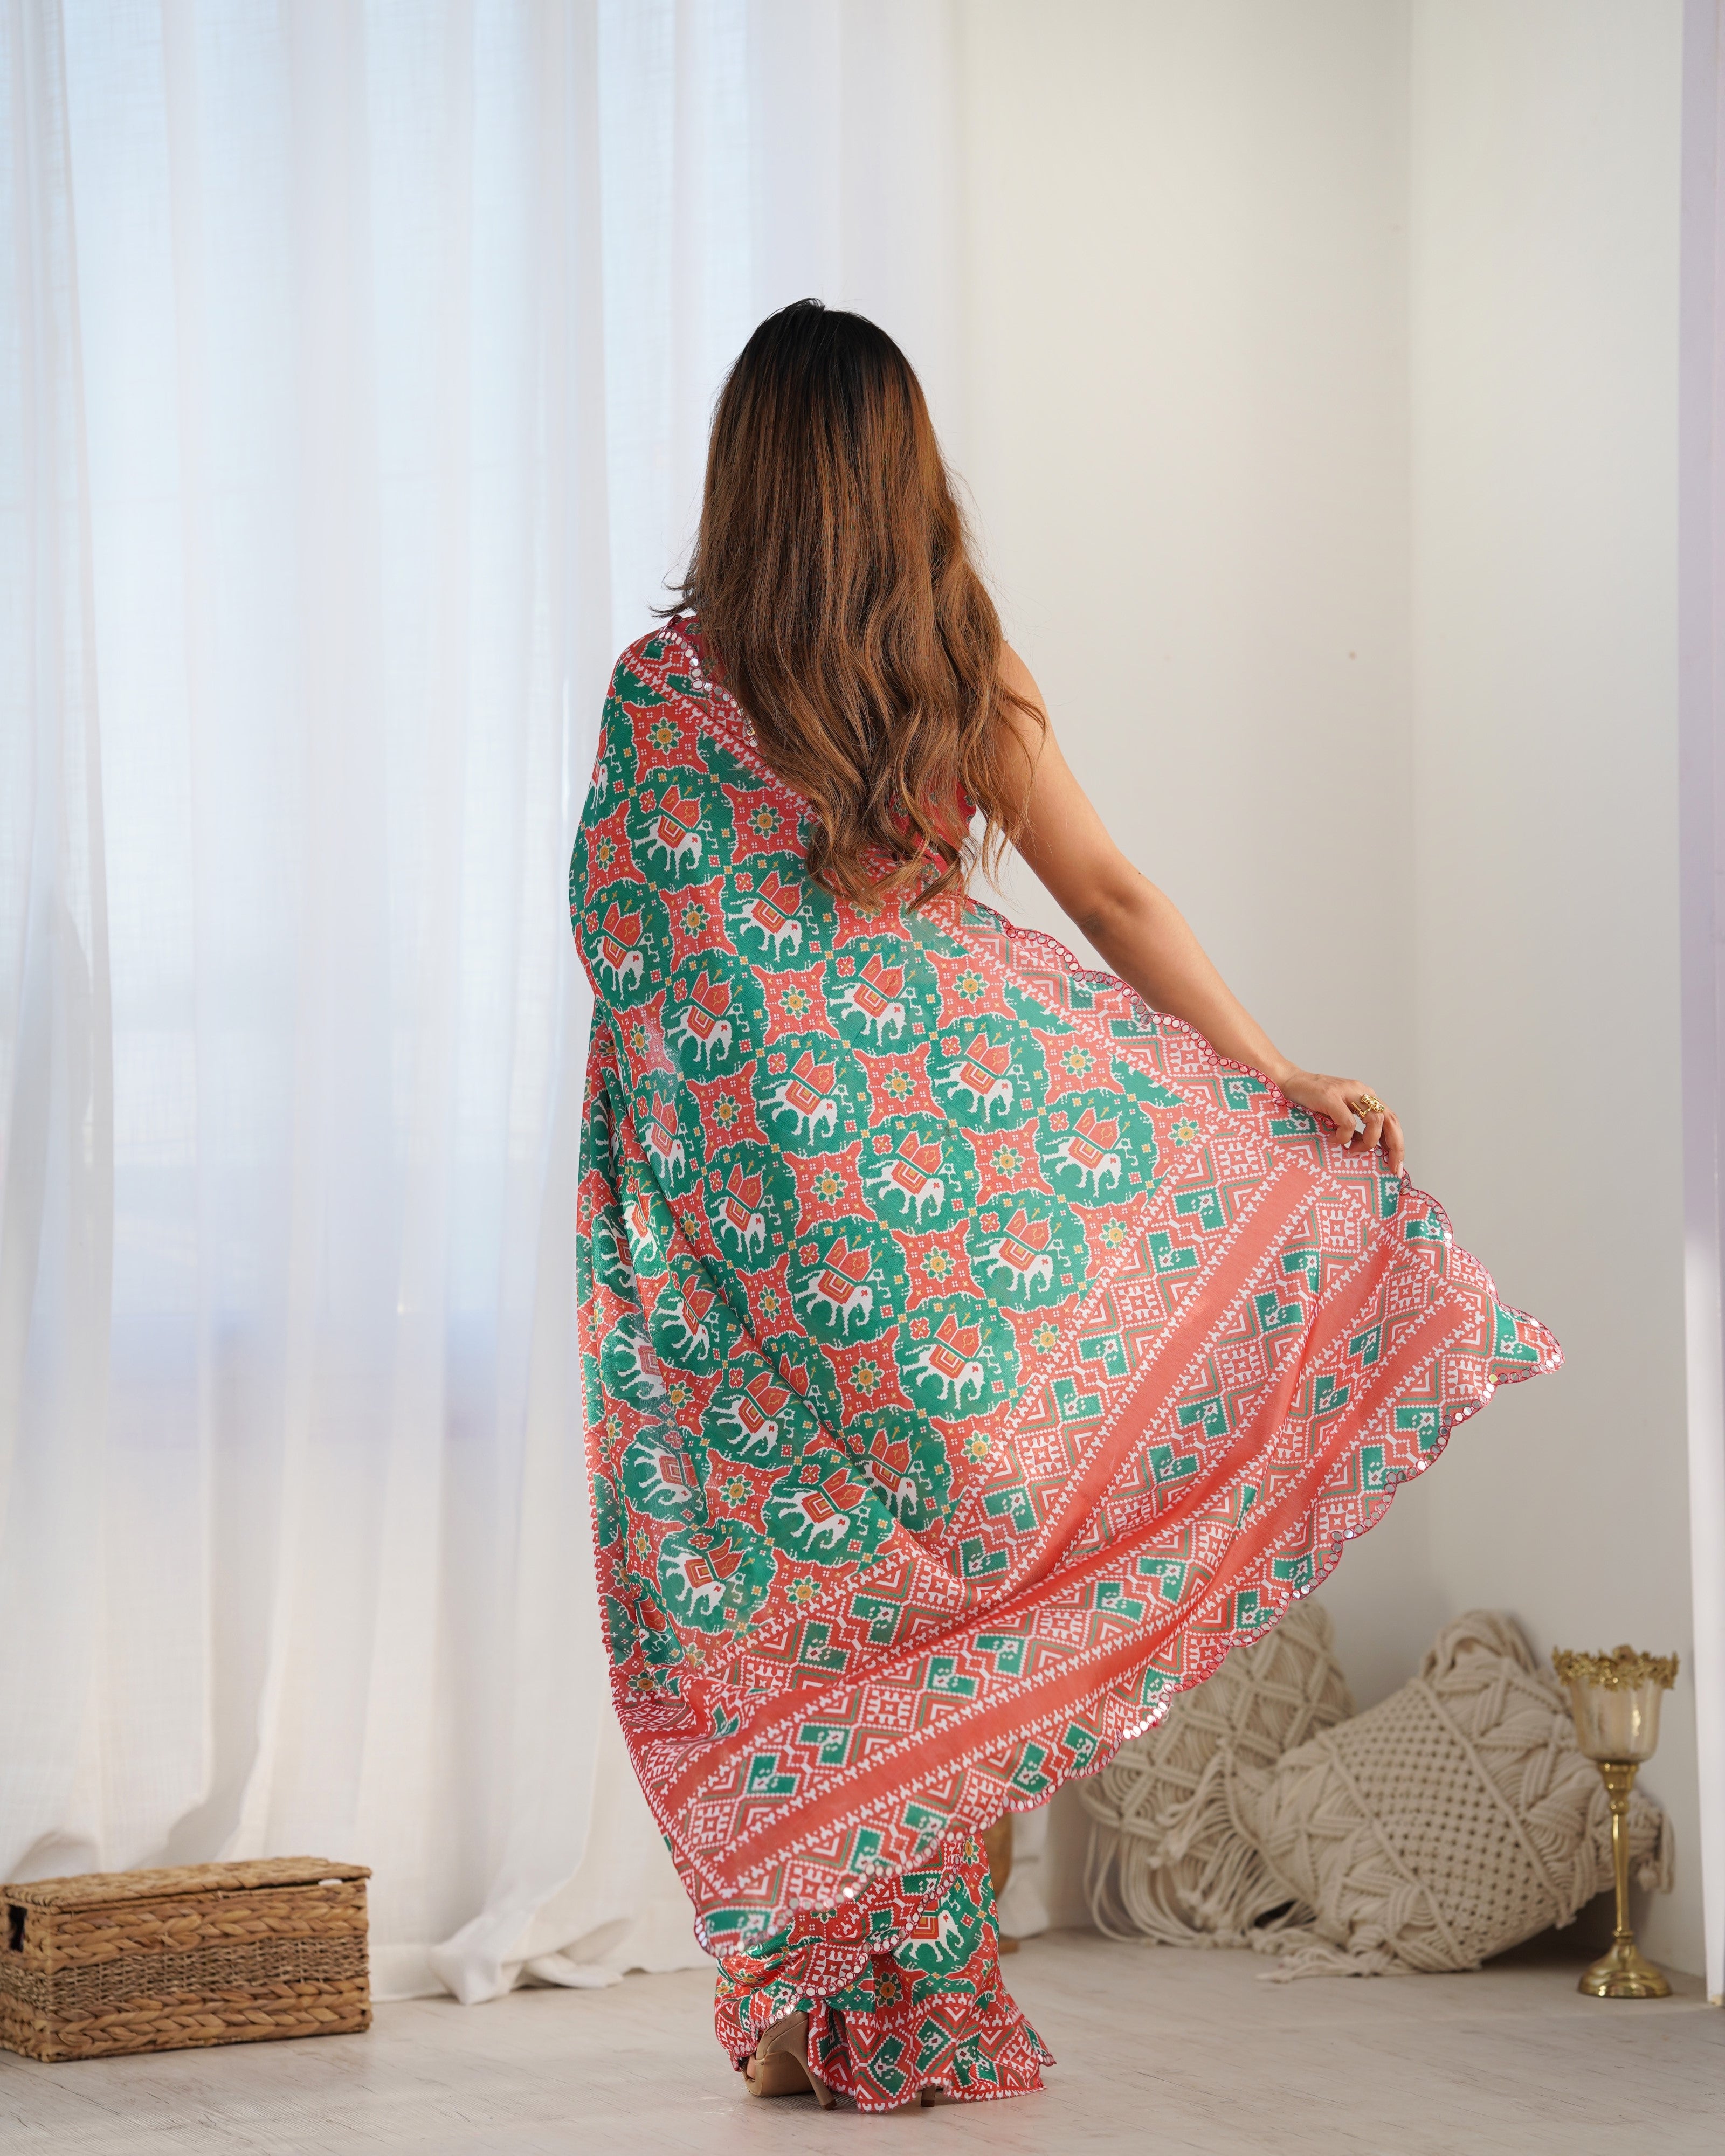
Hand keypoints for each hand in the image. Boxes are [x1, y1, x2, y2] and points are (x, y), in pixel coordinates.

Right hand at [1274, 1067, 1404, 1175]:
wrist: (1288, 1083)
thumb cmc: (1311, 1103)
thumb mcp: (1338, 1114)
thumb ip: (1354, 1127)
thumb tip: (1366, 1149)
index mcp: (1365, 1095)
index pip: (1391, 1119)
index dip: (1397, 1143)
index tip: (1397, 1165)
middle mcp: (1361, 1091)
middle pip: (1390, 1119)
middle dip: (1395, 1146)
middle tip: (1392, 1167)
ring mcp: (1347, 1092)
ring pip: (1375, 1120)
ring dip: (1367, 1142)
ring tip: (1352, 1150)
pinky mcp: (1331, 1097)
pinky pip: (1348, 1123)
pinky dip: (1344, 1136)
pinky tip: (1335, 1139)